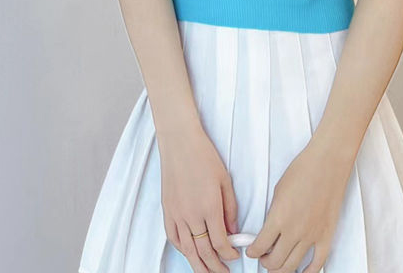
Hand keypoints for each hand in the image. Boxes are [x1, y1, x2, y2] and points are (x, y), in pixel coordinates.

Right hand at [159, 123, 241, 271]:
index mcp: (209, 207)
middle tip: (224, 272)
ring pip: (187, 250)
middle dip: (216, 267)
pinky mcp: (167, 210)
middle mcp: (192, 215)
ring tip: (207, 272)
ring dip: (198, 265)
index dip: (229, 254)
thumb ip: (230, 209)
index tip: (235, 256)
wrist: (180, 142)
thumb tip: (232, 231)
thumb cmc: (204, 156)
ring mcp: (177, 214)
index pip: (220, 243)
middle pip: (204, 252)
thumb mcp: (225, 181)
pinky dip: (182, 250)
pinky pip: (173, 238)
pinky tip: (189, 253)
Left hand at [244, 140, 351, 271]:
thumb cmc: (303, 170)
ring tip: (277, 265)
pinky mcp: (326, 236)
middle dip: (265, 263)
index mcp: (278, 218)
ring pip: (292, 266)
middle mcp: (294, 231)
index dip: (252, 252)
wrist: (326, 163)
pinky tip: (301, 272)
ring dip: (281, 269)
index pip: (260, 246)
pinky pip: (317, 263)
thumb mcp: (278, 191)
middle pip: (275, 262)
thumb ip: (273, 213)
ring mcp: (311, 236)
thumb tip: (270, 228)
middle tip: (263, 258)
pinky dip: (307, 272)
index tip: (251, 251)